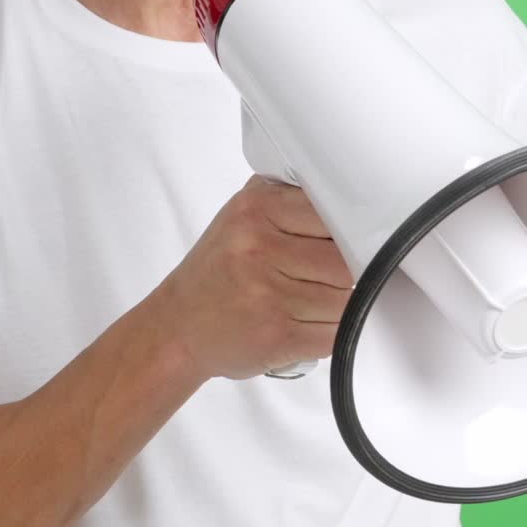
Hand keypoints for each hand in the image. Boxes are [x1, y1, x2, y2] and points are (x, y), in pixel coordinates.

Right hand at [157, 173, 354, 381]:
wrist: (177, 325)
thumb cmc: (215, 270)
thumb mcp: (240, 214)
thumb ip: (284, 195)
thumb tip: (339, 189)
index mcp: (255, 210)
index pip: (332, 214)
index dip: (348, 231)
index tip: (348, 238)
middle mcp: (259, 248)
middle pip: (344, 260)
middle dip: (346, 270)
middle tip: (328, 273)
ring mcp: (269, 295)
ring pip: (345, 298)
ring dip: (340, 302)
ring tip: (315, 297)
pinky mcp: (279, 336)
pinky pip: (335, 333)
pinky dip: (331, 330)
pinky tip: (311, 322)